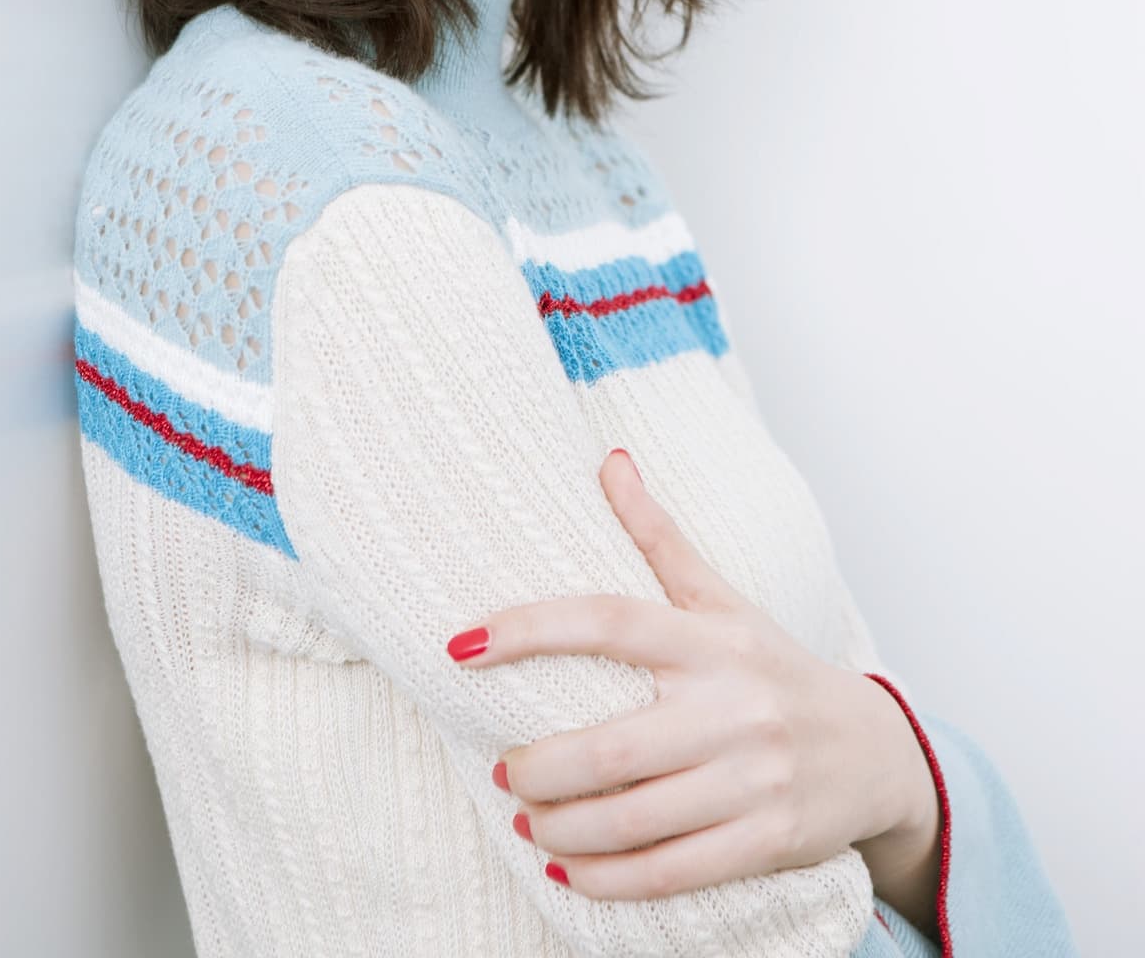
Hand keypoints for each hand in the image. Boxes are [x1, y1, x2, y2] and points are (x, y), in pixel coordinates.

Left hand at [447, 448, 937, 900]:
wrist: (876, 752)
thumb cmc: (776, 669)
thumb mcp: (723, 599)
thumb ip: (660, 537)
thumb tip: (609, 459)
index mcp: (712, 638)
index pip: (609, 620)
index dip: (530, 628)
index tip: (462, 643)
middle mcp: (733, 705)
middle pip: (610, 745)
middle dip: (538, 768)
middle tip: (504, 769)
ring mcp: (754, 778)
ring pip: (633, 817)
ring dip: (561, 829)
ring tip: (528, 822)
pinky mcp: (768, 842)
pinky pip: (672, 873)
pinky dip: (610, 879)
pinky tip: (571, 871)